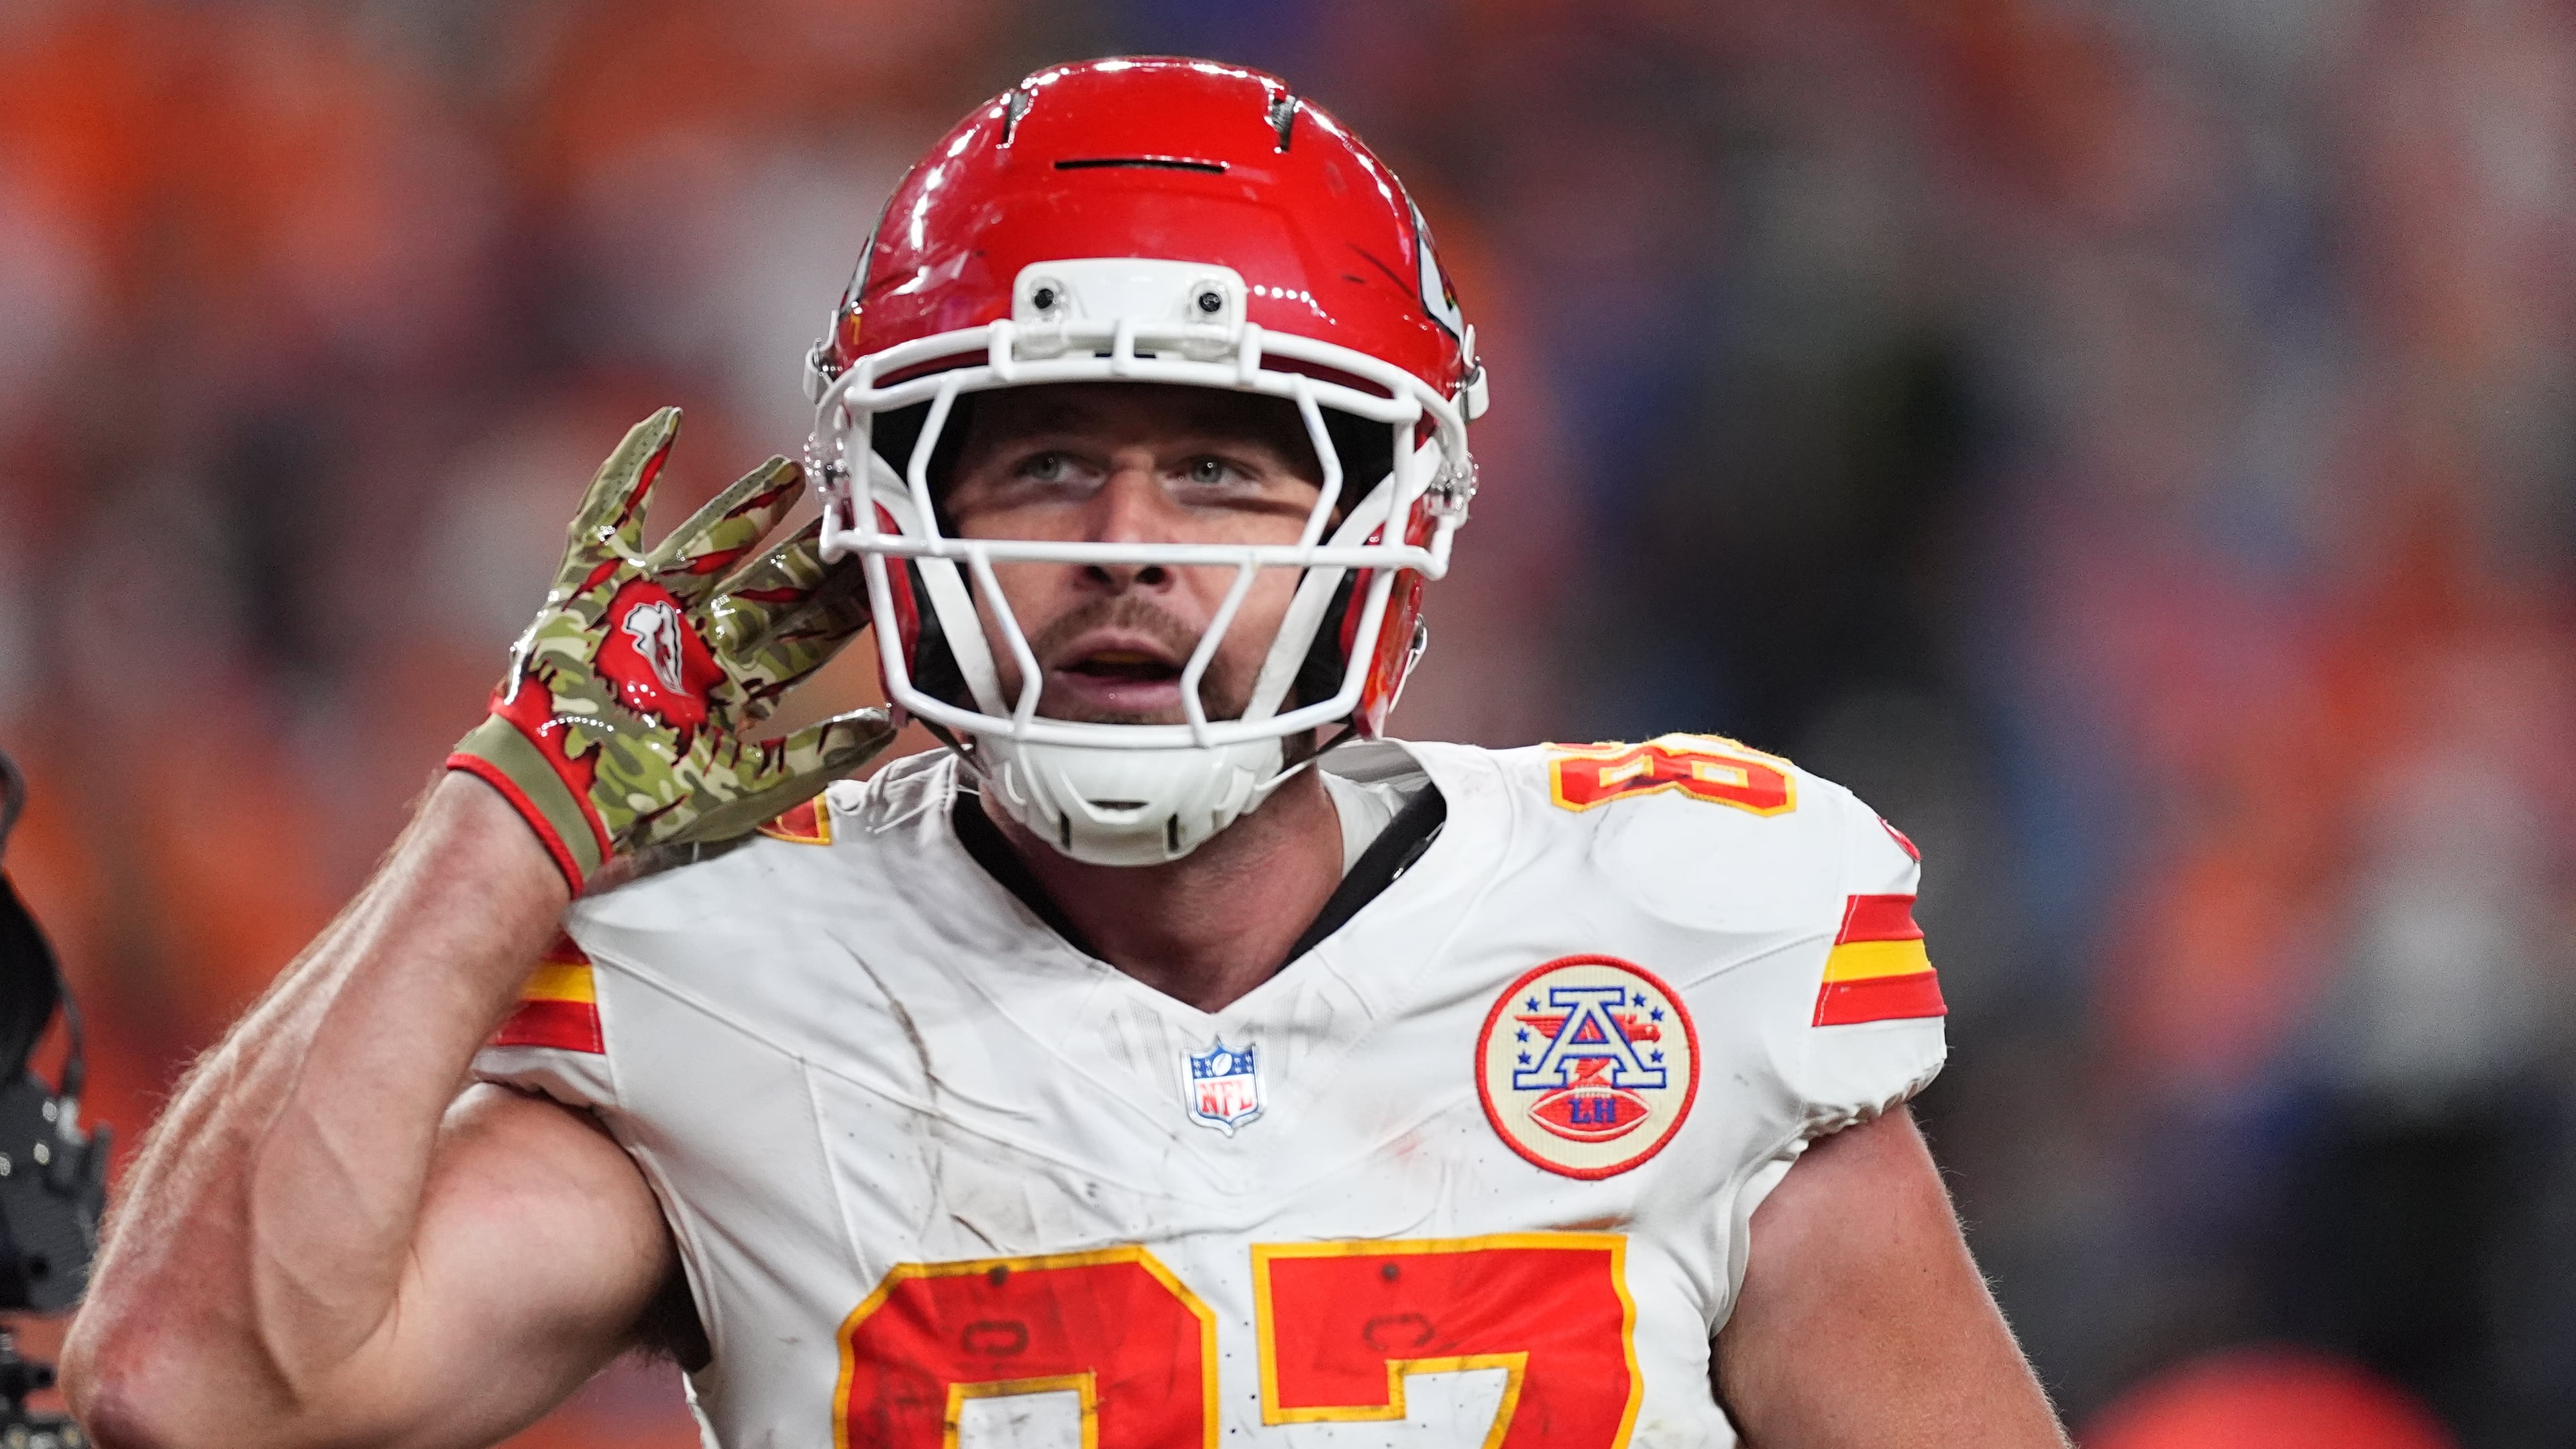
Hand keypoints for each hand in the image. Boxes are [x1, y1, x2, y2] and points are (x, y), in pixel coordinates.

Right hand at [447, 409, 893, 889]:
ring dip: (748, 503)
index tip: (892, 568)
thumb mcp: (750, 787)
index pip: (806, 632)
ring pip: (707, 541)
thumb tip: (890, 725)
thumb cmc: (645, 801)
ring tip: (791, 467)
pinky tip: (666, 421)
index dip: (849, 601)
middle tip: (860, 506)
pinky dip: (633, 467)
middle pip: (769, 582)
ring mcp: (644, 609)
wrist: (557, 798)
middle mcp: (695, 637)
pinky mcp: (590, 587)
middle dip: (815, 551)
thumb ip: (818, 755)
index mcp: (733, 683)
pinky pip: (611, 515)